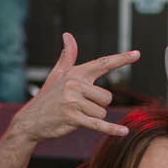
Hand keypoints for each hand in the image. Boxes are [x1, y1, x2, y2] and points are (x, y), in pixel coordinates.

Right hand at [7, 33, 138, 144]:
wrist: (29, 121)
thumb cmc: (48, 98)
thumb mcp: (57, 75)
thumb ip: (67, 56)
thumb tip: (68, 35)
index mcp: (75, 73)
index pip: (102, 63)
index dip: (121, 59)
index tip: (137, 54)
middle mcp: (75, 85)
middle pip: (107, 97)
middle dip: (98, 105)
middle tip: (79, 107)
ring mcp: (73, 102)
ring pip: (102, 112)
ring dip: (92, 117)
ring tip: (74, 115)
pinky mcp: (73, 118)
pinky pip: (99, 124)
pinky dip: (112, 129)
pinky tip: (124, 131)